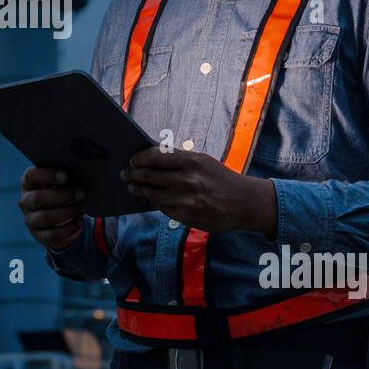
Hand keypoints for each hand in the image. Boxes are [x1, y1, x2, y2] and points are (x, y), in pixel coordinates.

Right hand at [19, 166, 86, 249]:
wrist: (57, 217)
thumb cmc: (59, 192)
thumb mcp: (58, 183)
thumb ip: (63, 179)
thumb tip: (77, 178)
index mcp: (28, 183)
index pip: (30, 176)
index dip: (47, 175)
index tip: (65, 176)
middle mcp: (25, 202)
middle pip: (37, 198)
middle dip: (62, 196)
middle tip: (80, 194)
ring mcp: (30, 220)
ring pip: (45, 217)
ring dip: (67, 212)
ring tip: (81, 208)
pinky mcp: (39, 235)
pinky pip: (52, 234)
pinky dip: (68, 228)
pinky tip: (79, 222)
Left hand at [120, 147, 277, 237]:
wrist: (244, 203)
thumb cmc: (220, 178)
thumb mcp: (203, 161)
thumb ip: (178, 157)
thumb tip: (151, 151)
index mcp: (191, 161)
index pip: (155, 156)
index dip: (139, 158)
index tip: (132, 160)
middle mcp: (187, 180)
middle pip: (150, 176)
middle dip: (133, 174)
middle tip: (125, 173)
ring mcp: (186, 200)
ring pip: (152, 194)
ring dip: (140, 189)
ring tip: (133, 186)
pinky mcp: (186, 216)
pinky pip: (162, 208)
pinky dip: (154, 202)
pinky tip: (151, 198)